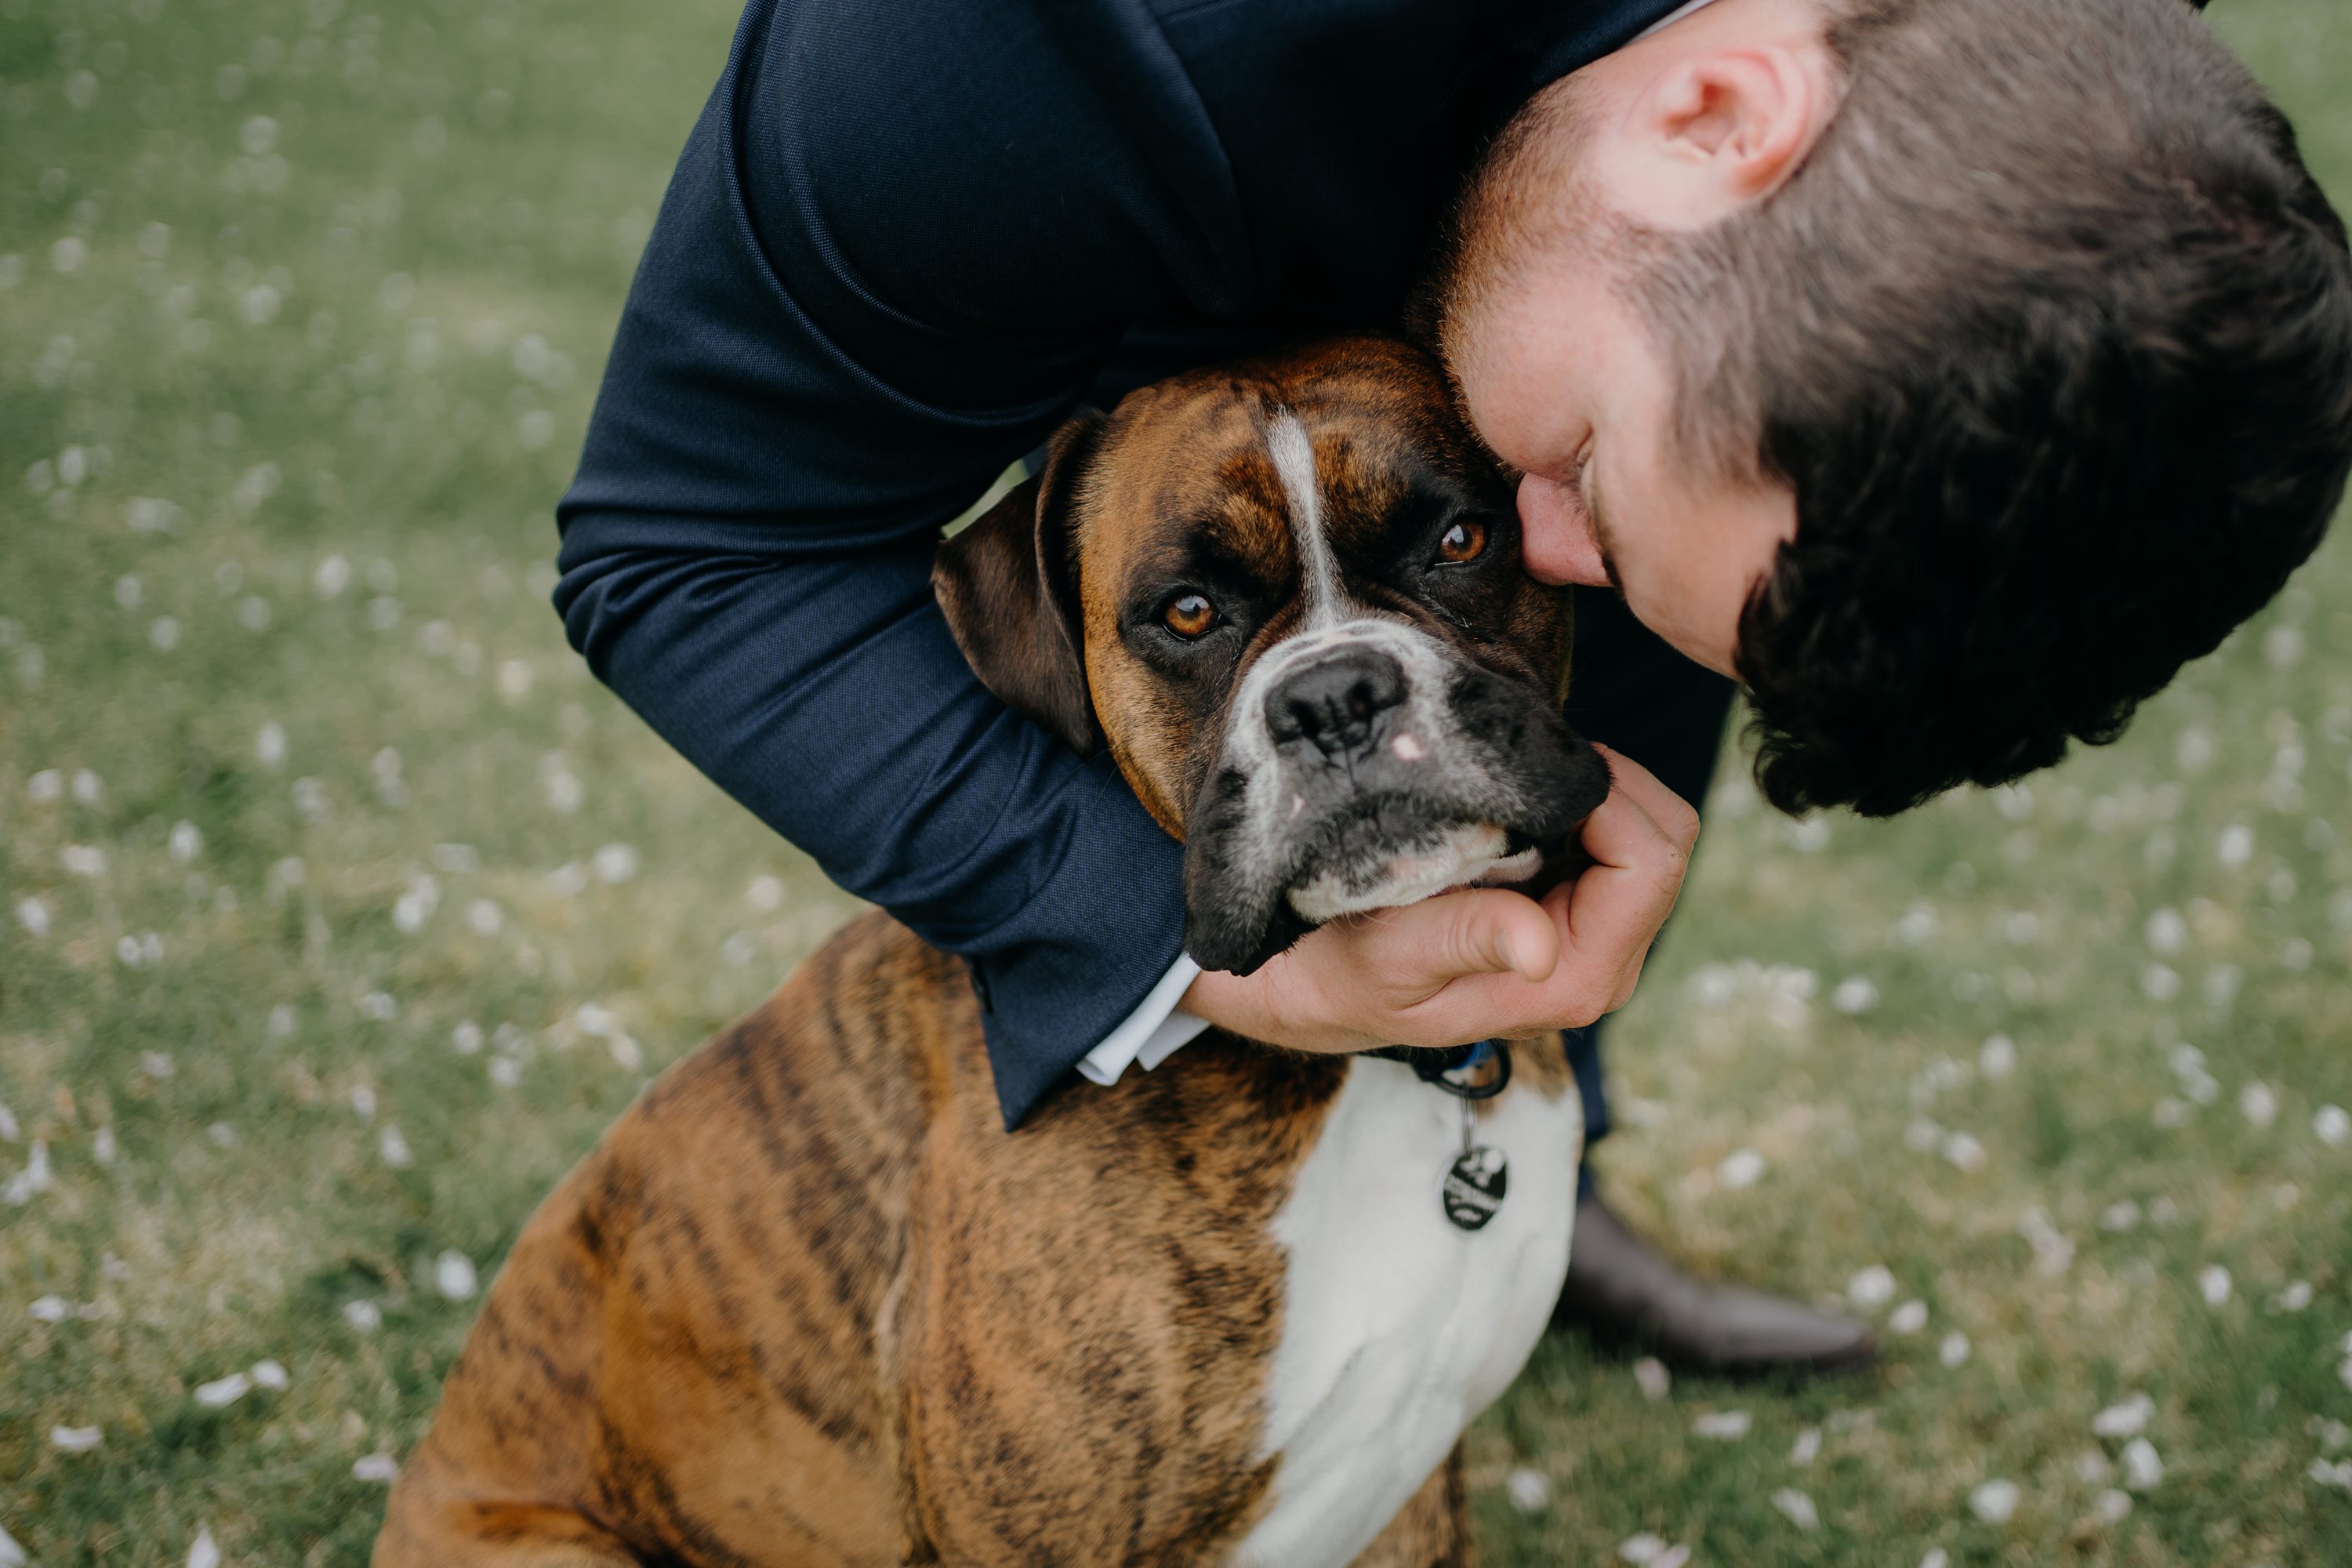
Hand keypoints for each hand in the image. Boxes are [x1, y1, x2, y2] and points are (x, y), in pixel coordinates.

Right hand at [1180, 746, 1699, 1051]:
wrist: (1316, 982)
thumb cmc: (1344, 970)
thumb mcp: (1388, 956)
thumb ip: (1466, 942)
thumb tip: (1542, 952)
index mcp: (1572, 976)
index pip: (1651, 867)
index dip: (1610, 800)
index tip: (1535, 773)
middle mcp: (1598, 961)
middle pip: (1667, 842)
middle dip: (1609, 789)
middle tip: (1524, 767)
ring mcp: (1591, 934)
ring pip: (1650, 832)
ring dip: (1591, 792)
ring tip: (1511, 784)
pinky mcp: (1574, 907)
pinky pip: (1616, 833)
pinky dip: (1576, 800)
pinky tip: (1513, 800)